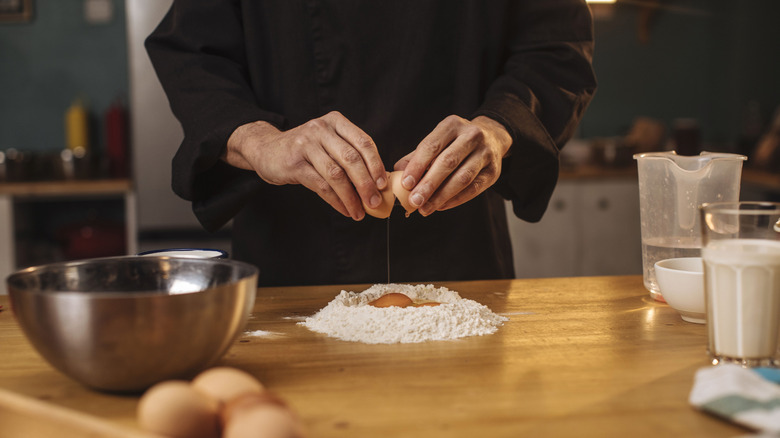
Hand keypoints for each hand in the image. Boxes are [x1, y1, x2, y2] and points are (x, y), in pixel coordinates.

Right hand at [224, 111, 386, 220]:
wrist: (266, 149)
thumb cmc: (306, 150)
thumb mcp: (328, 143)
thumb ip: (350, 155)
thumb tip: (378, 182)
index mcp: (335, 122)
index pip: (363, 142)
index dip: (376, 164)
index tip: (383, 184)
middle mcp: (321, 129)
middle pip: (351, 159)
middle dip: (366, 184)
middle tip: (375, 202)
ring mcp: (306, 145)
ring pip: (336, 174)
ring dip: (351, 197)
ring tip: (360, 212)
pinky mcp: (294, 164)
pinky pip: (321, 185)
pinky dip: (336, 201)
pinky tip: (345, 210)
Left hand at [393, 115, 511, 215]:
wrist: (492, 137)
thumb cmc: (455, 142)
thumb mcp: (438, 140)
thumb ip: (417, 156)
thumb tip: (397, 172)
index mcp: (452, 125)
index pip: (432, 145)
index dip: (418, 165)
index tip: (405, 184)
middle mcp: (472, 135)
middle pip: (448, 162)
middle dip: (429, 184)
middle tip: (414, 201)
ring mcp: (486, 153)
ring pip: (462, 177)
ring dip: (441, 196)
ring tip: (425, 209)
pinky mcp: (494, 171)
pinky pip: (474, 188)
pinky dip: (455, 199)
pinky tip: (441, 206)